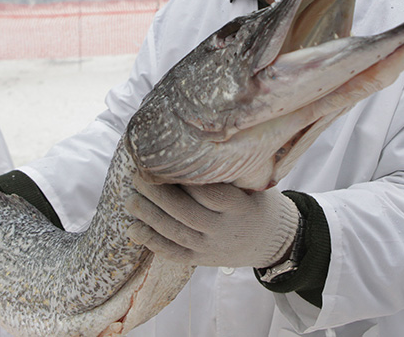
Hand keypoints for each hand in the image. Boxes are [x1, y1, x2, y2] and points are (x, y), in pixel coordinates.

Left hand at [125, 174, 299, 268]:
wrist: (273, 241)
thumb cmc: (258, 203)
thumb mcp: (253, 185)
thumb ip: (229, 172)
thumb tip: (195, 144)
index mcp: (238, 207)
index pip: (208, 193)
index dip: (183, 180)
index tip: (162, 163)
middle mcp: (224, 230)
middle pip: (185, 213)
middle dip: (157, 195)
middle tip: (137, 177)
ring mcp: (211, 248)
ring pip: (175, 233)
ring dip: (149, 217)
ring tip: (130, 200)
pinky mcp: (202, 260)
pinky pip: (173, 253)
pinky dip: (152, 242)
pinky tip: (134, 230)